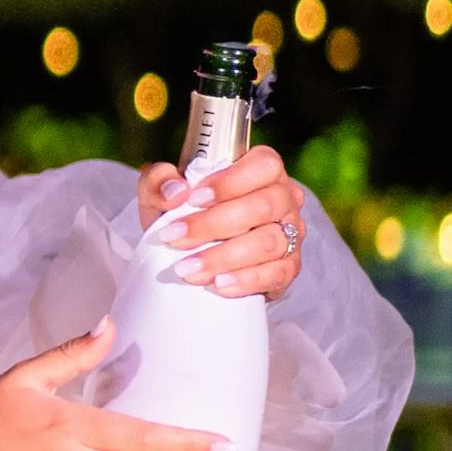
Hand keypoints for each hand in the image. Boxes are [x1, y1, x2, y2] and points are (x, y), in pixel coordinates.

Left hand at [136, 141, 305, 299]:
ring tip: (187, 268)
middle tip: (175, 238)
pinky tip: (218, 284)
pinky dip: (245, 280)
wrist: (188, 253)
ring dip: (224, 257)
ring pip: (269, 242)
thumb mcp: (162, 192)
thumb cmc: (182, 213)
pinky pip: (277, 273)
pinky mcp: (290, 266)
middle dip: (213, 225)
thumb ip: (159, 180)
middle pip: (262, 207)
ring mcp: (292, 233)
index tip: (193, 199)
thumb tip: (176, 192)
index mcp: (263, 170)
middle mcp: (284, 198)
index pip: (262, 166)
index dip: (230, 182)